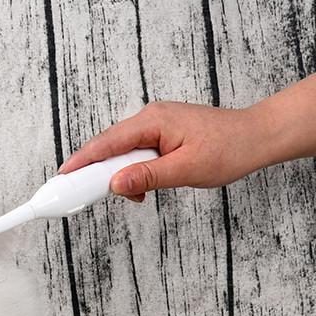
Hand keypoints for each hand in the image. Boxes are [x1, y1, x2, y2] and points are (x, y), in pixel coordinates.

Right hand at [58, 101, 265, 201]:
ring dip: (119, 176)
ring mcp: (153, 126)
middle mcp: (149, 119)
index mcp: (153, 121)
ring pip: (120, 153)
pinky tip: (141, 187)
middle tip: (82, 197)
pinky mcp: (159, 136)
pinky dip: (131, 172)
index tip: (60, 178)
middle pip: (108, 148)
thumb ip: (147, 176)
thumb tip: (115, 183)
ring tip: (133, 195)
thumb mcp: (186, 169)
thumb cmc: (229, 149)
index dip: (80, 162)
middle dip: (96, 174)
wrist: (255, 137)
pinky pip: (133, 154)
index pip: (105, 143)